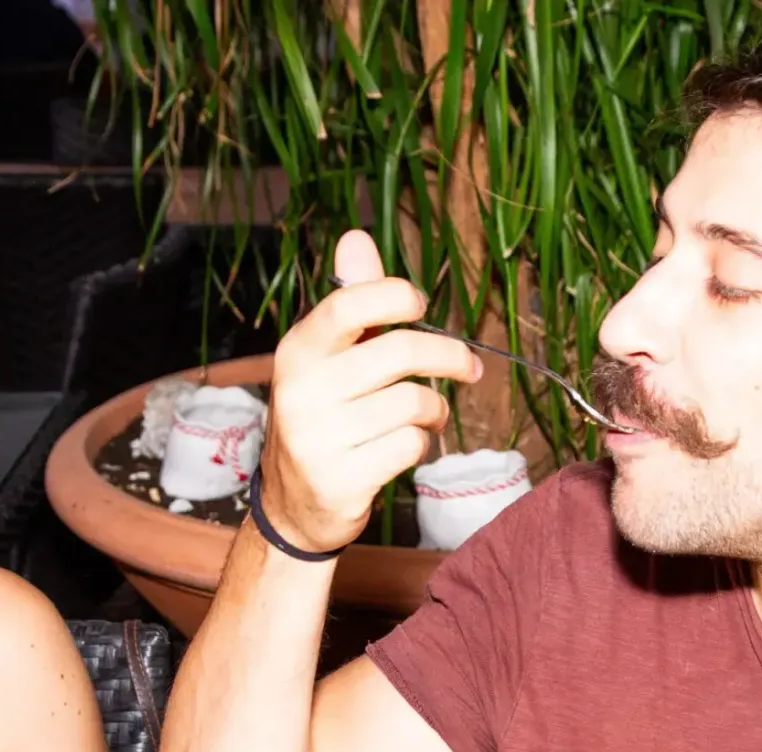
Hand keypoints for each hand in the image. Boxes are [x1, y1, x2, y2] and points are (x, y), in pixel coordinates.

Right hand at [259, 229, 481, 553]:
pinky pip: (411, 445)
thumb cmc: (323, 417)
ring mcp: (318, 438)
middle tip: (468, 367)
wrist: (293, 505)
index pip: (349, 303)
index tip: (421, 306)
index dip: (396, 296)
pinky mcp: (342, 480)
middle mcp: (302, 390)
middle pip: (399, 352)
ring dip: (436, 409)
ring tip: (429, 415)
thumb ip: (349, 302)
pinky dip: (422, 443)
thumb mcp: (326, 359)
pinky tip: (408, 445)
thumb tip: (357, 238)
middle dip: (449, 357)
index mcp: (298, 350)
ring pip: (413, 403)